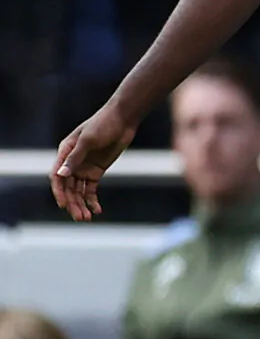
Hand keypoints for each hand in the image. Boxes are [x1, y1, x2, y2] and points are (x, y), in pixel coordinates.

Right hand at [52, 104, 136, 220]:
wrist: (122, 120)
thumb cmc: (102, 125)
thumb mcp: (88, 140)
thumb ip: (75, 158)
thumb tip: (61, 175)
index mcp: (64, 153)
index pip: (57, 177)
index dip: (59, 192)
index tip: (63, 205)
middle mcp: (71, 163)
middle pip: (68, 187)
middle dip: (72, 203)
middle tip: (80, 217)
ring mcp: (84, 168)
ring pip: (79, 191)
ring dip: (81, 204)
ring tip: (87, 218)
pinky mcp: (96, 172)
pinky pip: (91, 189)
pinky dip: (93, 200)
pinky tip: (98, 210)